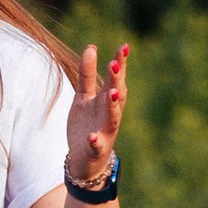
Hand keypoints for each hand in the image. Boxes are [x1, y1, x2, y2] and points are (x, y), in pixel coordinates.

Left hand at [67, 39, 127, 183]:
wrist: (85, 161)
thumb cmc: (87, 125)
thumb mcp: (83, 97)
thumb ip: (87, 74)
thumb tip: (91, 47)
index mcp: (106, 100)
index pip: (115, 79)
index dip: (120, 63)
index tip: (124, 46)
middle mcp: (110, 114)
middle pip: (117, 95)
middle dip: (116, 80)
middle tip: (114, 63)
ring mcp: (105, 132)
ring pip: (112, 118)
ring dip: (113, 106)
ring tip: (111, 93)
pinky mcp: (96, 149)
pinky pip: (97, 145)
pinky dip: (95, 141)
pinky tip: (92, 136)